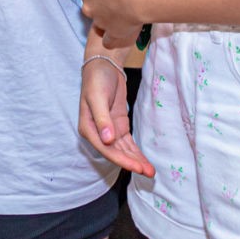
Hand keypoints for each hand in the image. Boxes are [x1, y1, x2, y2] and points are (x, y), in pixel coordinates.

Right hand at [76, 53, 153, 174]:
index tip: (136, 167)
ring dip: (135, 161)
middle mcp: (98, 133)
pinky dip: (136, 153)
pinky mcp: (119, 127)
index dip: (121, 159)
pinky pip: (128, 144)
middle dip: (131, 163)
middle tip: (148, 173)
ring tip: (150, 172)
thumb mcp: (98, 97)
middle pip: (116, 153)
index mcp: (89, 128)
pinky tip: (145, 162)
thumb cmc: (97, 79)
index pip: (106, 149)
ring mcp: (109, 131)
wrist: (104, 65)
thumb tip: (107, 139)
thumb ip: (102, 119)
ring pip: (123, 151)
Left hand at [78, 0, 144, 50]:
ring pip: (99, 23)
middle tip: (115, 1)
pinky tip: (116, 37)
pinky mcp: (112, 33)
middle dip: (100, 6)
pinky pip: (108, 40)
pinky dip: (111, 40)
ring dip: (107, 20)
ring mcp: (100, 21)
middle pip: (91, 8)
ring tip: (121, 16)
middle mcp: (89, 7)